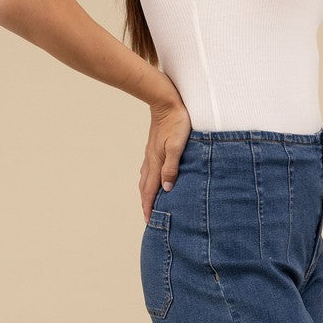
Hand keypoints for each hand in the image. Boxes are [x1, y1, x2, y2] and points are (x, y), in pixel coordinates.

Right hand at [139, 97, 191, 223]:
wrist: (165, 102)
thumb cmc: (176, 122)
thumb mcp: (177, 145)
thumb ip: (171, 167)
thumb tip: (166, 189)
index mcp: (156, 162)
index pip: (151, 189)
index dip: (149, 206)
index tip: (148, 220)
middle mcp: (151, 160)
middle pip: (145, 186)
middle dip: (146, 202)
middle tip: (148, 217)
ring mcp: (151, 153)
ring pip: (145, 177)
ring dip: (146, 191)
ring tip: (149, 201)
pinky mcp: (154, 147)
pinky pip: (148, 168)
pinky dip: (148, 179)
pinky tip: (153, 177)